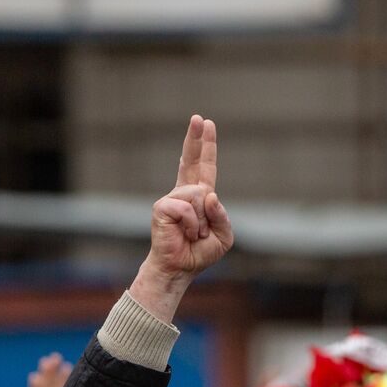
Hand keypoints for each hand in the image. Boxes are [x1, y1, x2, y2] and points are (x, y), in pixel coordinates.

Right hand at [131, 115, 233, 322]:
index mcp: (200, 197)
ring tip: (193, 234)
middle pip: (192, 161)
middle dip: (196, 139)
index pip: (205, 167)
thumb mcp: (223, 236)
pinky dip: (191, 224)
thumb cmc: (199, 253)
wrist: (179, 269)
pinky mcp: (162, 207)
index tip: (205, 124)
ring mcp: (172, 198)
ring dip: (202, 221)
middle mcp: (185, 194)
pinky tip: (184, 234)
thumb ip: (222, 214)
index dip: (206, 146)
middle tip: (198, 117)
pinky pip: (187, 208)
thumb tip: (208, 194)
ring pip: (199, 195)